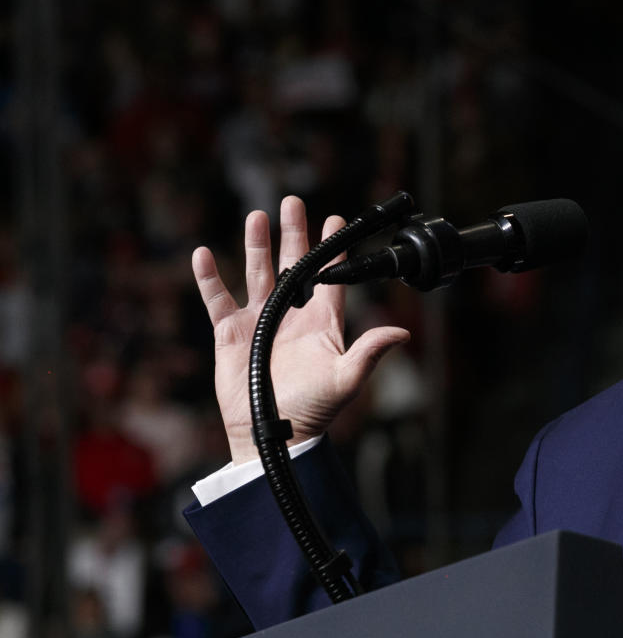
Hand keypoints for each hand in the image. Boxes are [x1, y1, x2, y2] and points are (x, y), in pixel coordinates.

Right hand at [192, 196, 409, 463]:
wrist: (272, 435)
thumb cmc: (312, 411)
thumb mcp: (346, 379)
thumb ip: (370, 352)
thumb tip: (402, 333)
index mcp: (321, 324)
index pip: (331, 279)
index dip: (333, 251)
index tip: (336, 220)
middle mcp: (291, 317)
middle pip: (294, 266)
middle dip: (294, 234)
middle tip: (293, 202)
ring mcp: (260, 322)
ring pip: (258, 274)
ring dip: (256, 245)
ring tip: (257, 217)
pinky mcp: (231, 334)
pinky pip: (218, 299)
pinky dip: (209, 278)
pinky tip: (204, 253)